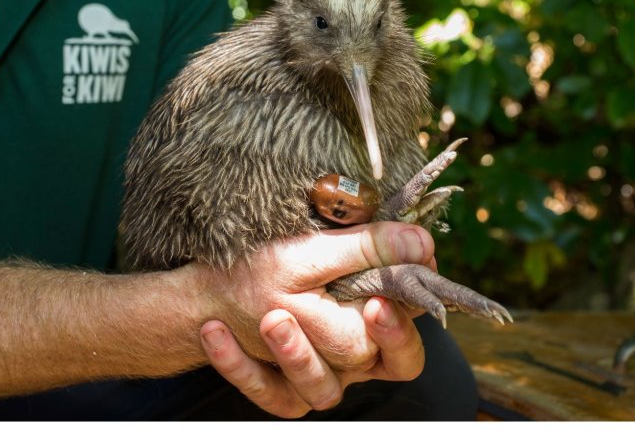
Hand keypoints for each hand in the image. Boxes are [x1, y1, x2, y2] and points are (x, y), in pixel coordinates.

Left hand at [201, 221, 435, 371]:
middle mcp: (356, 357)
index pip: (408, 332)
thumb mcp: (314, 251)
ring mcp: (319, 379)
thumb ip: (367, 249)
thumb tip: (423, 241)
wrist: (211, 292)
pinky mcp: (280, 394)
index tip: (380, 300)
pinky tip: (215, 332)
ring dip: (297, 356)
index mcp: (372, 321)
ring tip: (273, 319)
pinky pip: (266, 392)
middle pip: (393, 368)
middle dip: (375, 342)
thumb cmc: (270, 264)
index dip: (400, 323)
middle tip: (362, 311)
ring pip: (324, 389)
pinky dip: (238, 366)